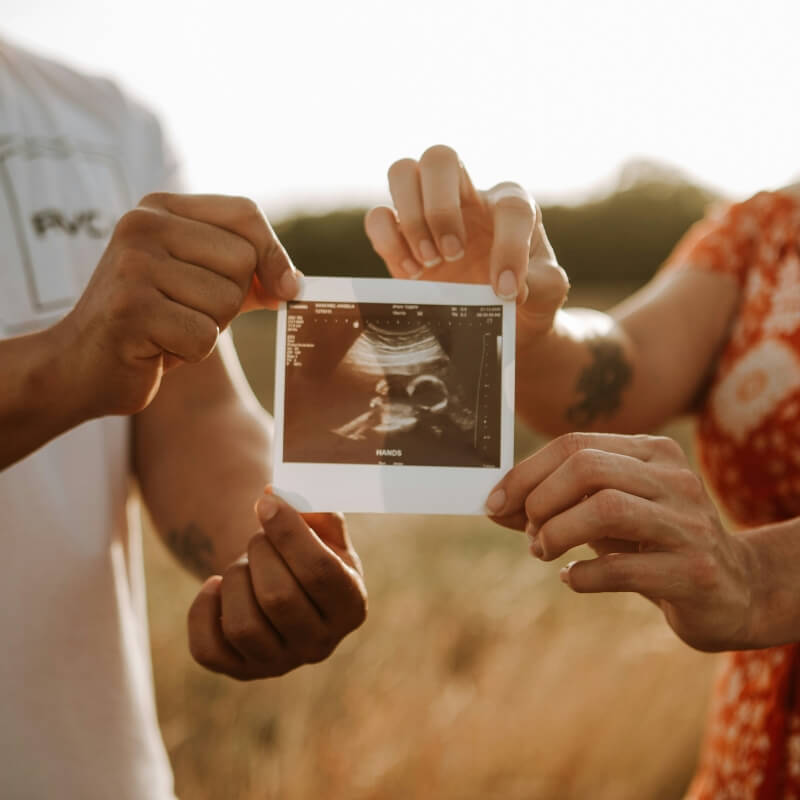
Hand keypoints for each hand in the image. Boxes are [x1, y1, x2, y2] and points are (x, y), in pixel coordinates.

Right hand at [59, 193, 300, 416]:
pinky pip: (204, 337)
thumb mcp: (199, 284)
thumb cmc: (150, 324)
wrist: (79, 366)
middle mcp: (142, 226)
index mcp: (159, 209)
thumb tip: (294, 282)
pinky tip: (156, 348)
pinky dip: (190, 353)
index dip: (274, 254)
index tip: (284, 289)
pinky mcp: (130, 309)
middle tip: (187, 313)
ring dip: (208, 329)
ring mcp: (132, 265)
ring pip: (227, 301)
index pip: (245, 214)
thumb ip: (247, 274)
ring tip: (168, 329)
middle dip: (231, 302)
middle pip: (243, 261)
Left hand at [187, 494, 366, 679]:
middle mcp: (321, 644)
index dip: (288, 532)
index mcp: (351, 605)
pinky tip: (216, 588)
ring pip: (242, 626)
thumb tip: (272, 495)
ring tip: (243, 565)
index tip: (265, 502)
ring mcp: (279, 664)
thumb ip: (311, 507)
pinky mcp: (240, 671)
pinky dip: (203, 610)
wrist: (282, 582)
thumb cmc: (306, 549)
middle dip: (259, 553)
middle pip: (278, 598)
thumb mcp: (323, 527)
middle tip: (259, 539)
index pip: (320, 572)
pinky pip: (207, 649)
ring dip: (234, 579)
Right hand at [365, 144, 568, 330]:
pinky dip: (387, 241)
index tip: (505, 290)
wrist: (499, 317)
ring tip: (430, 262)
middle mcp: (467, 197)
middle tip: (452, 255)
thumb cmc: (526, 294)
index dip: (509, 248)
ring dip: (411, 219)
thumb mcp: (548, 291)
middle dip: (441, 208)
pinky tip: (412, 273)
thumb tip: (513, 286)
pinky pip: (377, 217)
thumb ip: (543, 284)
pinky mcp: (401, 236)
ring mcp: (429, 211)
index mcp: (510, 204)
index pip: (510, 206)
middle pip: (440, 157)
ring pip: (402, 172)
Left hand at [485, 432, 757, 651]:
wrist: (734, 590)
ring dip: (557, 533)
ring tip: (544, 551)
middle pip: (587, 468)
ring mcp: (689, 524)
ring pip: (606, 508)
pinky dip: (583, 574)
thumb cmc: (652, 543)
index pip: (574, 443)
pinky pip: (622, 568)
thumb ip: (555, 505)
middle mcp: (674, 478)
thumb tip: (495, 505)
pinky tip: (574, 578)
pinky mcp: (695, 572)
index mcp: (652, 452)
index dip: (524, 473)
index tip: (493, 502)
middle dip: (540, 500)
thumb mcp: (605, 514)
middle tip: (529, 532)